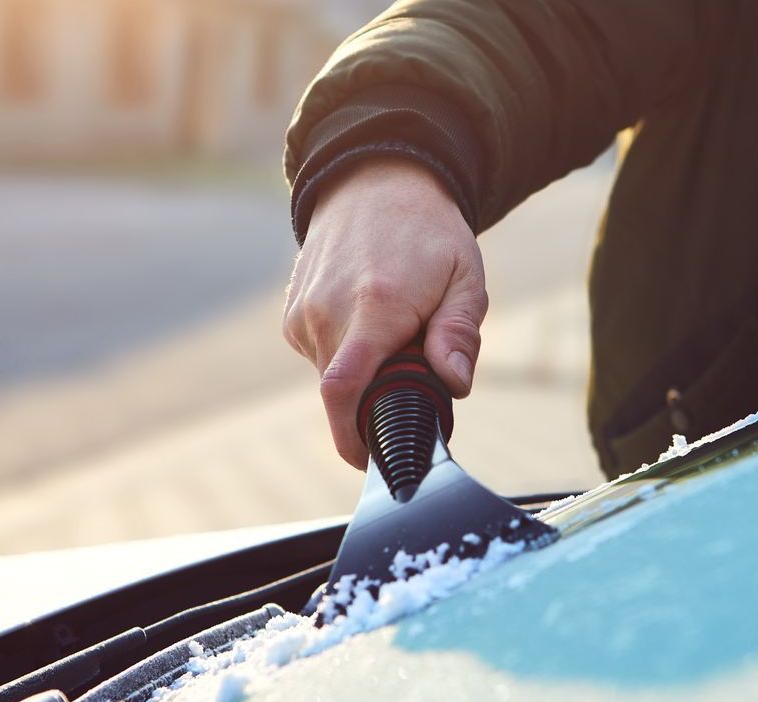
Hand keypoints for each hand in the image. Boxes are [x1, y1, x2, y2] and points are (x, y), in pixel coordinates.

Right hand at [283, 157, 486, 468]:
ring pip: (331, 377)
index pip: (344, 390)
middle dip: (375, 404)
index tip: (372, 462)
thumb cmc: (429, 234)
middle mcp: (328, 313)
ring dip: (363, 376)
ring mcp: (303, 314)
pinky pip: (320, 358)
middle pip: (343, 394)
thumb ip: (459, 333)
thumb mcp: (465, 277)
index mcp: (374, 307)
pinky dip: (346, 356)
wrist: (374, 183)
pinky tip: (368, 322)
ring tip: (393, 335)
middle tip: (411, 377)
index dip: (351, 439)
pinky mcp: (293, 317)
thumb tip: (454, 384)